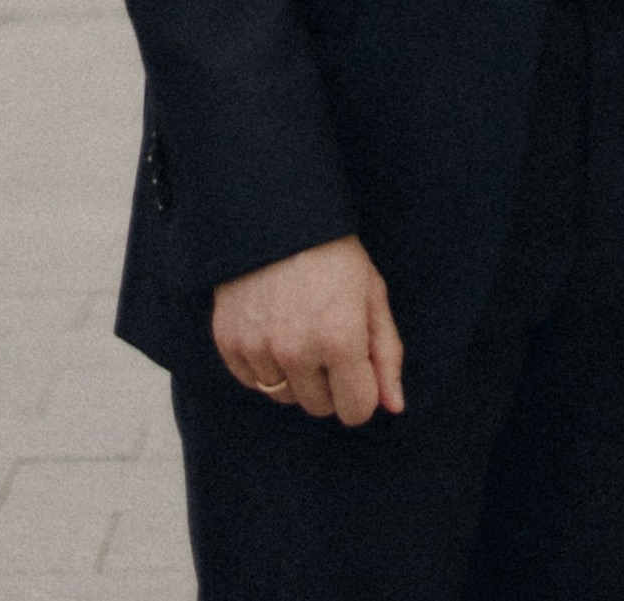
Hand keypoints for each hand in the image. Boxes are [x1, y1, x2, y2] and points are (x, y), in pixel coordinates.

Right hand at [212, 234, 404, 425]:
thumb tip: (394, 408)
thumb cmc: (333, 254)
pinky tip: (272, 327)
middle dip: (328, 382)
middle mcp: (296, 350)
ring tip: (298, 327)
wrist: (274, 213)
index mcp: (340, 339)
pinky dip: (264, 365)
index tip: (357, 367)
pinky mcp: (229, 342)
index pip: (356, 411)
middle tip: (325, 336)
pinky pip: (252, 382)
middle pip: (319, 407)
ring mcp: (258, 347)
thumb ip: (386, 354)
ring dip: (294, 374)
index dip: (361, 392)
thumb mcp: (371, 294)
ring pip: (284, 397)